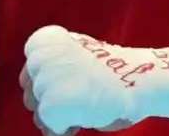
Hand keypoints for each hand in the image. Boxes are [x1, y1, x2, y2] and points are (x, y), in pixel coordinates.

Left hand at [21, 26, 147, 133]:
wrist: (138, 78)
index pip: (29, 75)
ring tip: (84, 106)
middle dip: (52, 103)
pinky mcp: (52, 106)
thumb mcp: (76, 52)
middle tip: (80, 99)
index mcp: (44, 41)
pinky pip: (50, 128)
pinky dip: (65, 129)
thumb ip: (53, 64)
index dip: (48, 86)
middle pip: (31, 95)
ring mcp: (44, 82)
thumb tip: (32, 90)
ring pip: (39, 113)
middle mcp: (39, 58)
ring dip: (58, 117)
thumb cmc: (111, 70)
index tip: (70, 86)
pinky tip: (83, 118)